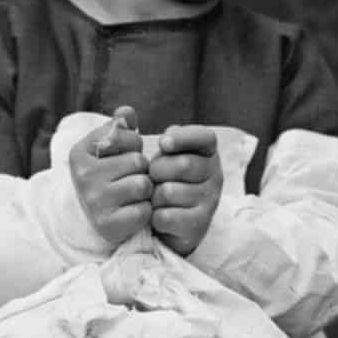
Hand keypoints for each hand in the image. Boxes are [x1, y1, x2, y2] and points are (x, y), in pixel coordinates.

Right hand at [70, 106, 151, 247]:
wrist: (92, 219)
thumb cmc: (107, 175)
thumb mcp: (109, 148)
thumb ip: (120, 126)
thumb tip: (126, 113)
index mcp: (80, 152)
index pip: (126, 136)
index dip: (133, 146)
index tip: (122, 156)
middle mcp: (83, 177)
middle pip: (137, 162)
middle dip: (141, 170)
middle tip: (130, 178)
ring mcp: (94, 202)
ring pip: (143, 185)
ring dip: (145, 191)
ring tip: (133, 194)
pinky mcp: (108, 225)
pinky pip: (144, 210)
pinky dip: (144, 211)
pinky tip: (132, 210)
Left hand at [146, 124, 222, 256]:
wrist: (171, 224)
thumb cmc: (163, 180)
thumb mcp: (159, 155)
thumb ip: (142, 133)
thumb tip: (123, 113)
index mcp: (207, 152)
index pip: (204, 137)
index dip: (183, 138)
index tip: (163, 143)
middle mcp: (215, 174)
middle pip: (182, 165)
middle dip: (157, 170)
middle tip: (153, 177)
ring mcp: (209, 200)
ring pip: (170, 192)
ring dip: (153, 196)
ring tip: (155, 198)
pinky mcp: (199, 224)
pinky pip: (166, 216)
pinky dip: (154, 216)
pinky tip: (157, 216)